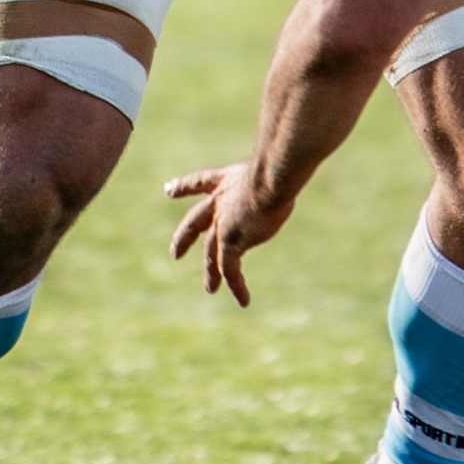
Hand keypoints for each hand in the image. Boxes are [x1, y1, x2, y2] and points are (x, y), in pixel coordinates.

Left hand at [166, 162, 294, 306]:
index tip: (169, 191)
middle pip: (195, 222)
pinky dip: (237, 285)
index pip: (200, 182)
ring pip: (211, 253)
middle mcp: (219, 202)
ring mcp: (222, 225)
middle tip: (175, 254)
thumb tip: (294, 163)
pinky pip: (230, 269)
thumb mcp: (273, 166)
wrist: (269, 180)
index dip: (184, 187)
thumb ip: (276, 171)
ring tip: (210, 288)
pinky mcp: (230, 243)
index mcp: (225, 179)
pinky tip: (243, 301)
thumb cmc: (277, 166)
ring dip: (211, 272)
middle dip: (184, 238)